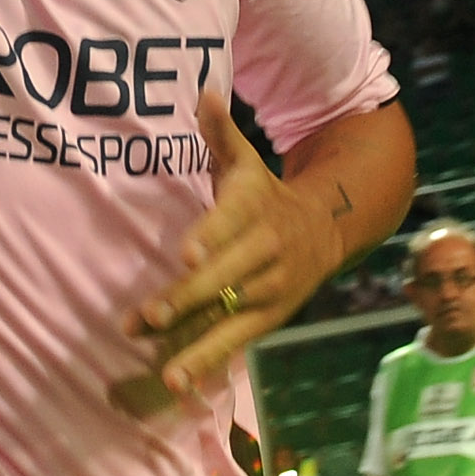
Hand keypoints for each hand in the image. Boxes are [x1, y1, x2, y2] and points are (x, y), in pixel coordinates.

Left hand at [118, 94, 344, 398]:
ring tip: (163, 372)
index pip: (230, 223)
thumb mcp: (248, 161)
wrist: (326, 229)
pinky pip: (235, 343)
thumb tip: (203, 92)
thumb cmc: (266, 194)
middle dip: (186, 299)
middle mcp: (262, 253)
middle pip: (223, 279)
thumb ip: (221, 132)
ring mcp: (267, 291)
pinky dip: (208, 363)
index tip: (186, 253)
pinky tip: (177, 383)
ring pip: (227, 318)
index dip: (210, 238)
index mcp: (254, 209)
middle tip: (147, 316)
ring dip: (193, 344)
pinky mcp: (267, 320)